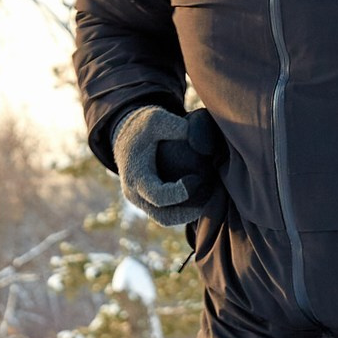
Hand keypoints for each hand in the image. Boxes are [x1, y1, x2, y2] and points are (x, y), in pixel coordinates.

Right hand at [116, 106, 223, 227]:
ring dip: (189, 214)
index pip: (157, 196)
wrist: (127, 135)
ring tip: (209, 198)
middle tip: (210, 195)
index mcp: (135, 176)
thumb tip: (201, 143)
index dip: (180, 193)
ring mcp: (141, 201)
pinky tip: (203, 197)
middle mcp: (135, 193)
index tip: (197, 178)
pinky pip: (168, 216)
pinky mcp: (149, 202)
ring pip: (167, 220)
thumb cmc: (143, 127)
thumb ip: (176, 127)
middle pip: (163, 216)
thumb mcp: (156, 118)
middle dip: (189, 211)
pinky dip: (185, 211)